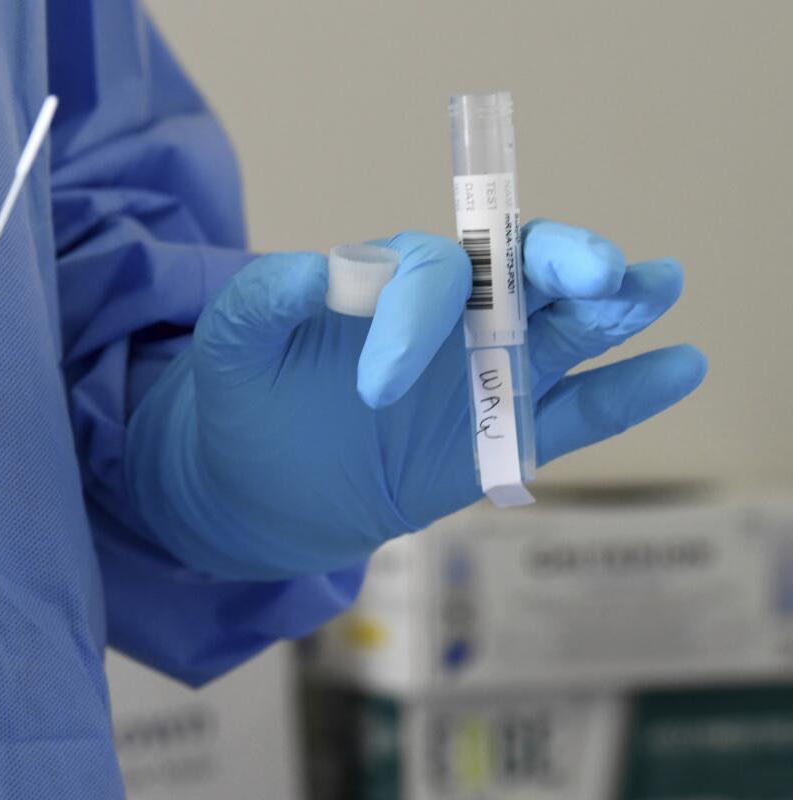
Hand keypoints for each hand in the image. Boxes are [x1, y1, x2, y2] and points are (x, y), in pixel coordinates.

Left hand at [127, 221, 705, 578]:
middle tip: (597, 269)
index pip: (430, 271)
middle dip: (561, 262)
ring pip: (562, 331)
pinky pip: (575, 412)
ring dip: (613, 308)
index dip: (415, 319)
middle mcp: (450, 317)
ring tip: (656, 284)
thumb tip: (318, 270)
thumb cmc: (249, 397)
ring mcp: (484, 375)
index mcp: (391, 282)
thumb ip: (262, 301)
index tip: (374, 390)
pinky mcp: (504, 436)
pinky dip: (626, 393)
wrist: (262, 482)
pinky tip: (677, 367)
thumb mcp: (232, 345)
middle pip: (522, 271)